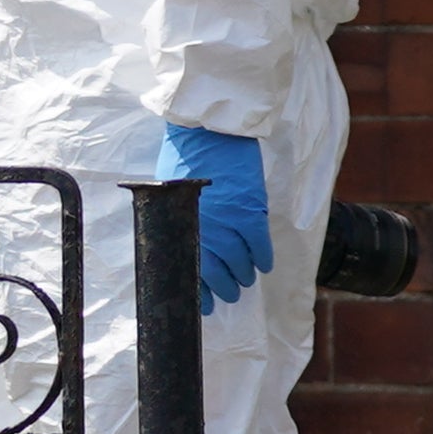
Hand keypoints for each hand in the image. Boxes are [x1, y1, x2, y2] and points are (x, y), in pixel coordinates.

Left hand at [148, 123, 273, 312]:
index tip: (203, 304)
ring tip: (244, 279)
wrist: (207, 129)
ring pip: (239, 262)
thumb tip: (183, 249)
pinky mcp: (251, 211)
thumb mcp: (169, 195)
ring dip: (243, 275)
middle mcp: (203, 229)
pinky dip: (262, 259)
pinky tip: (262, 265)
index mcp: (179, 225)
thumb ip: (178, 223)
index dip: (198, 291)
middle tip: (229, 293)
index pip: (189, 269)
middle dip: (223, 288)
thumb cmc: (183, 156)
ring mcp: (228, 221)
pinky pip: (259, 246)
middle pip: (215, 272)